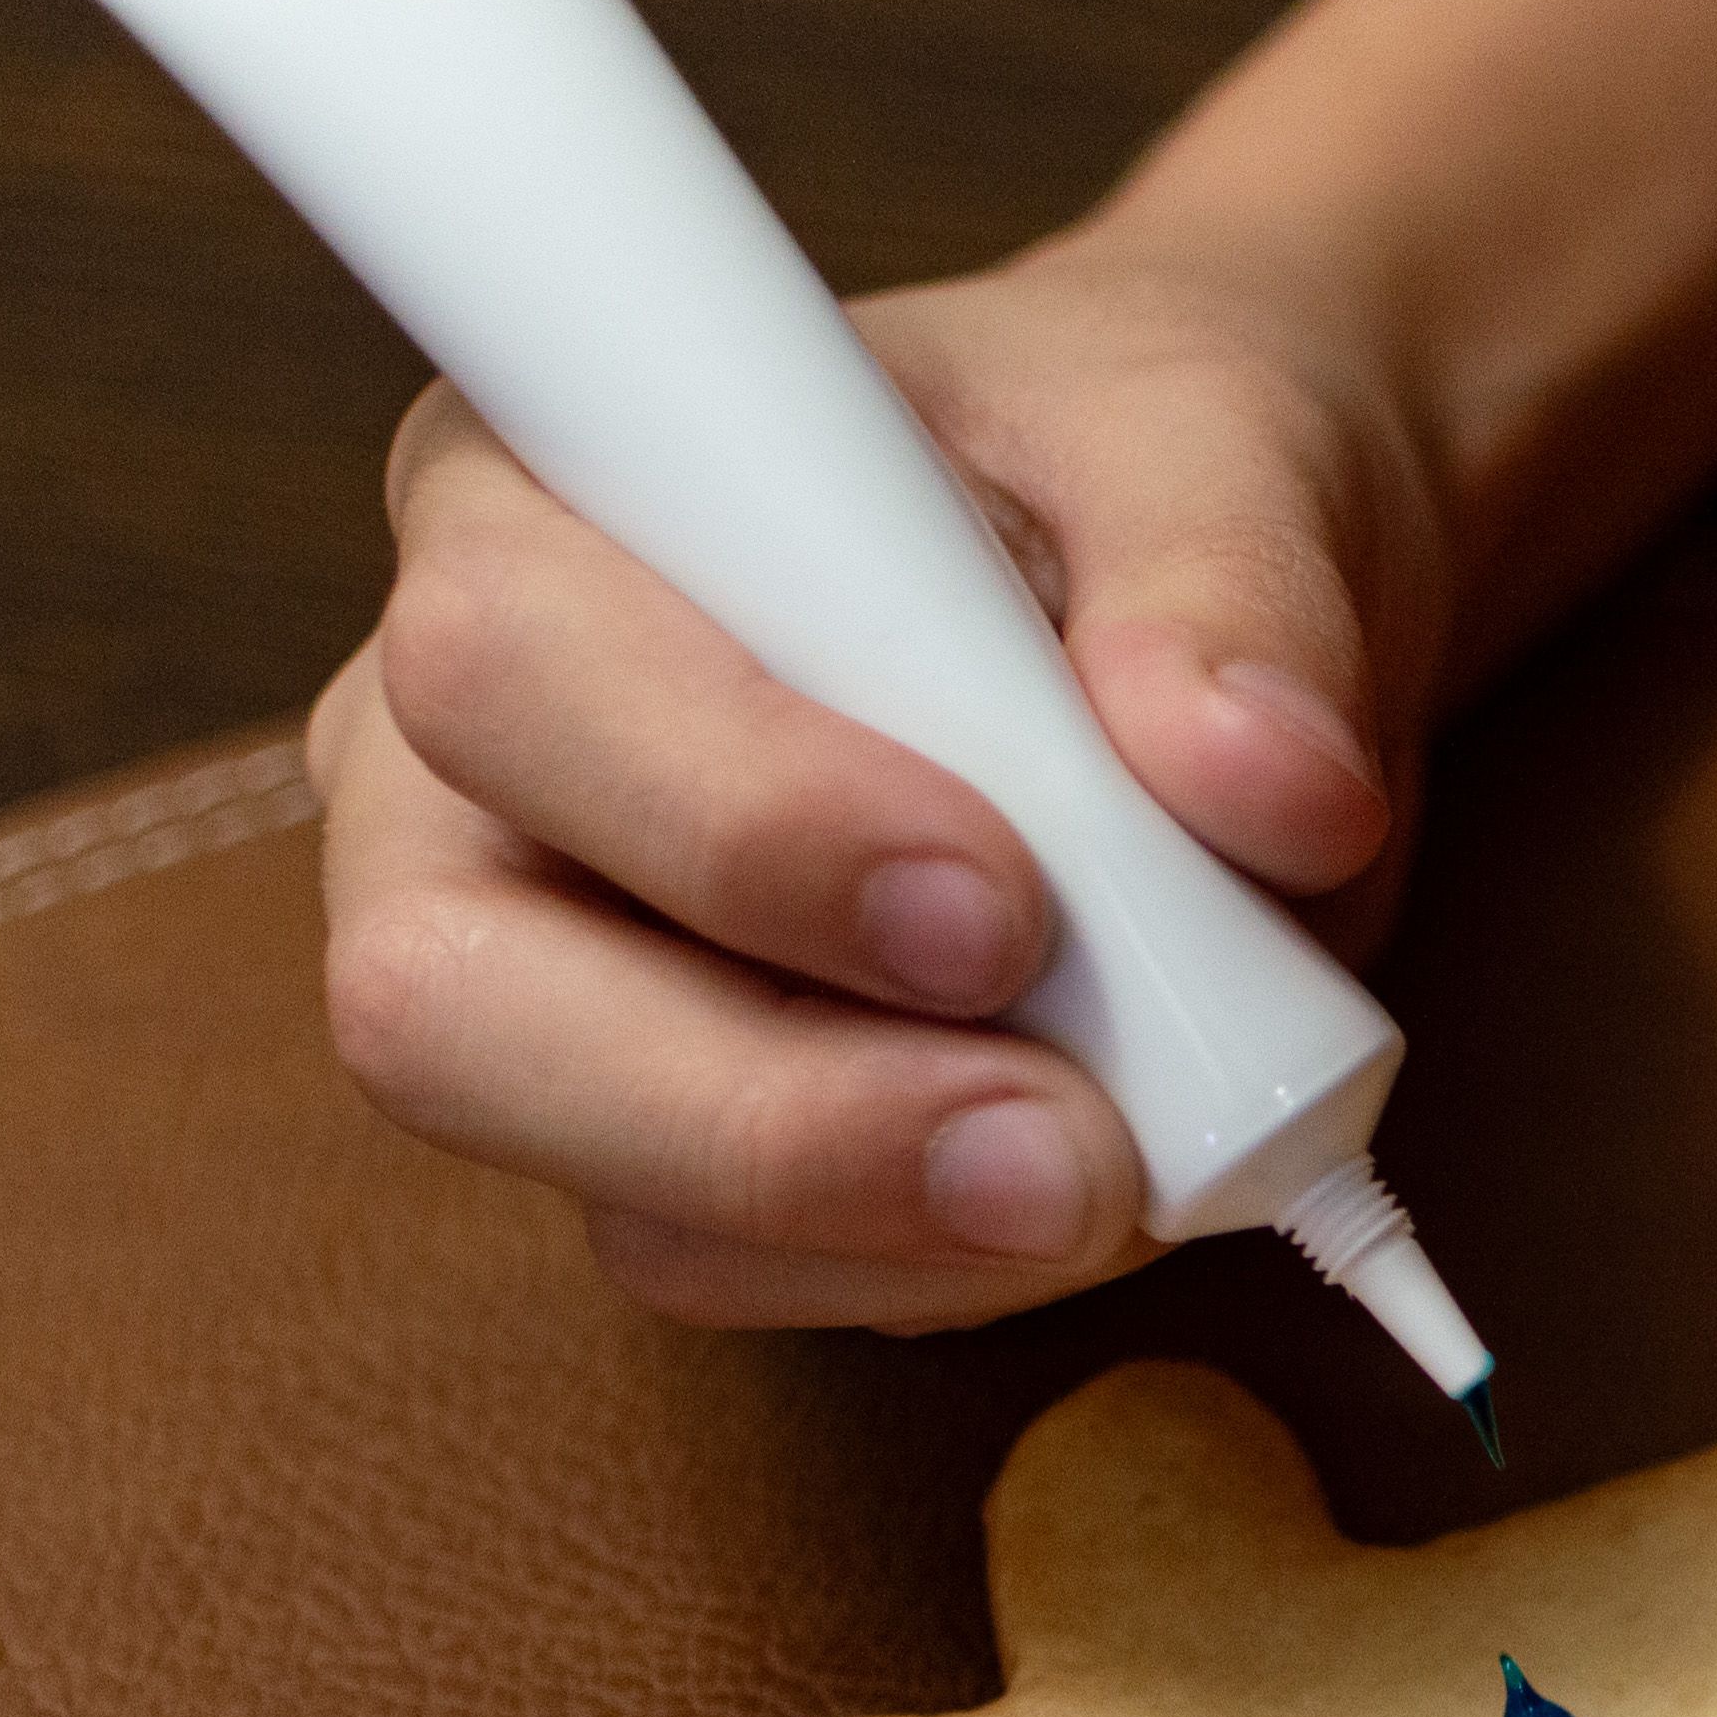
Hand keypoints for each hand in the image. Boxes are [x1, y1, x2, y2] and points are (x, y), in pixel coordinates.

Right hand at [304, 229, 1440, 1330]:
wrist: (1212, 609)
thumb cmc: (1140, 481)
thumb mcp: (1221, 451)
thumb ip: (1236, 582)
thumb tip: (1269, 778)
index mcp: (537, 504)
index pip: (509, 666)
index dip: (733, 814)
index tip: (1000, 902)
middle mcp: (474, 762)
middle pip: (447, 992)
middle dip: (769, 1107)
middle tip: (1066, 1132)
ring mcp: (545, 973)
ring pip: (596, 1181)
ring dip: (879, 1217)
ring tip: (1122, 1168)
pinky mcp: (667, 1138)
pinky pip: (735, 1265)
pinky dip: (931, 1264)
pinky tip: (1091, 1182)